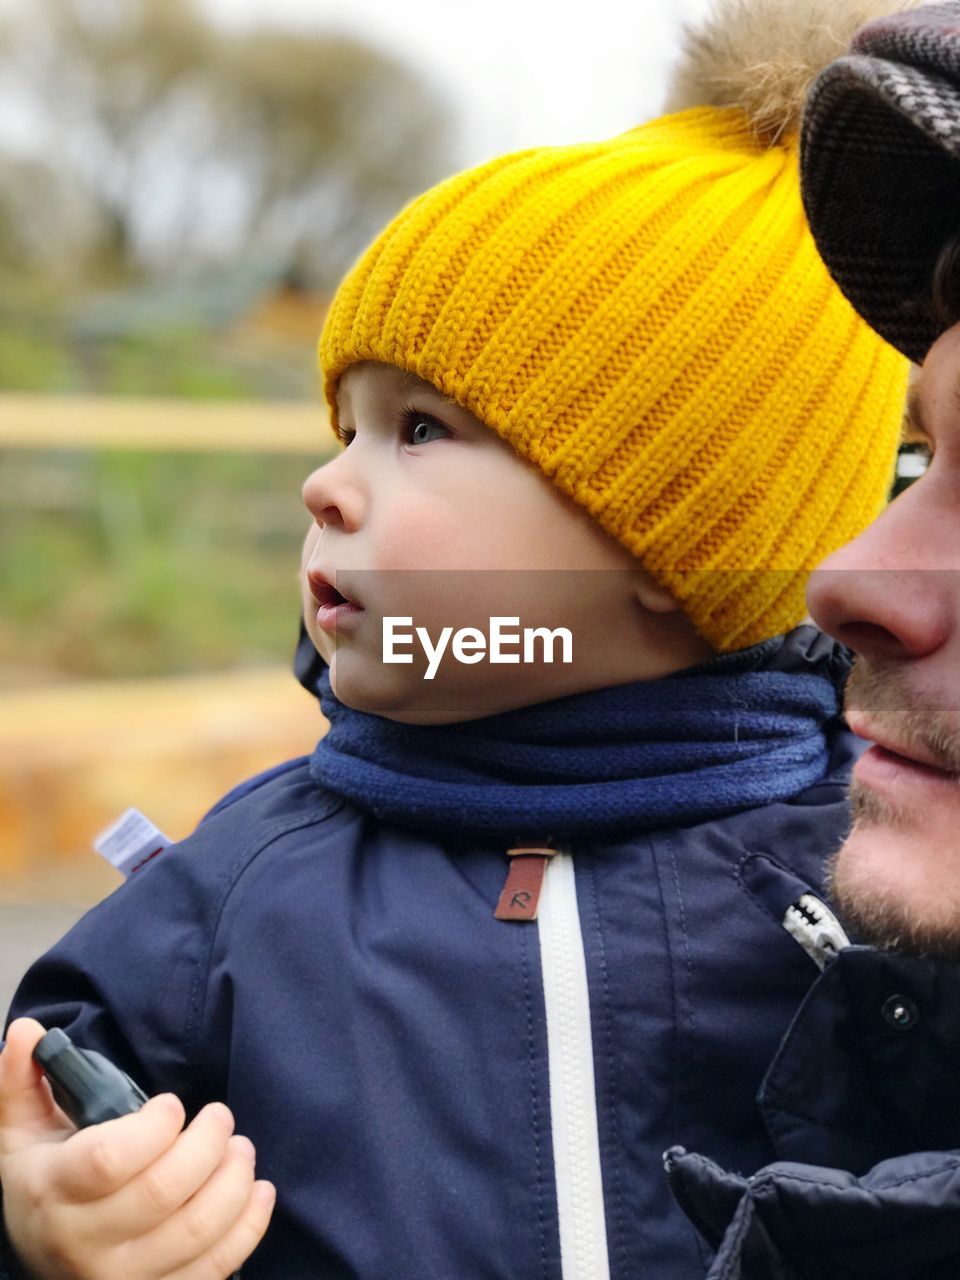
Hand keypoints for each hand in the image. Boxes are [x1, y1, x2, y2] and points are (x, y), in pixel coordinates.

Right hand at [0, 1018, 274, 1279]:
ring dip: (234, 1180)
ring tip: (241, 1149)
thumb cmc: (45, 1183)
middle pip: (164, 1191)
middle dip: (208, 1143)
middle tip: (222, 1118)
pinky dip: (249, 1225)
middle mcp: (86, 1245)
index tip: (172, 1106)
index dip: (155, 1126)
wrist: (43, 1258)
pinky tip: (258, 1190)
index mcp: (54, 1193)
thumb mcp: (21, 1134)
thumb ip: (20, 1082)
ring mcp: (124, 1279)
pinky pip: (217, 1267)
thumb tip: (27, 1031)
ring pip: (198, 1229)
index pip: (111, 1159)